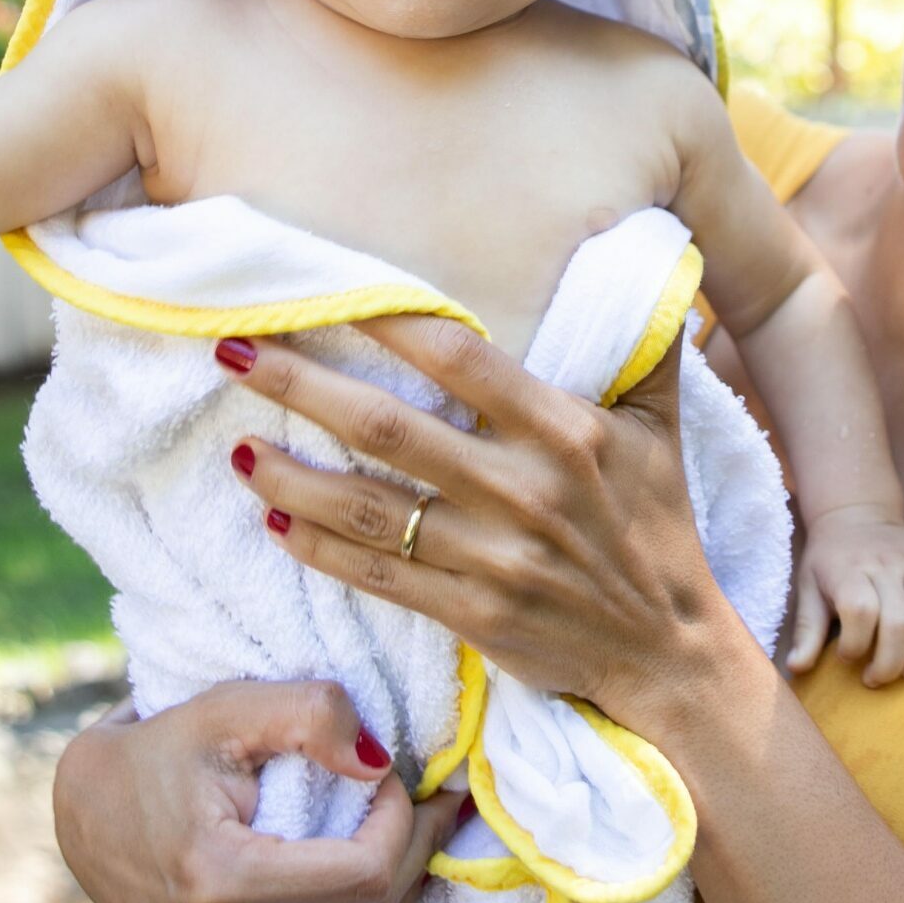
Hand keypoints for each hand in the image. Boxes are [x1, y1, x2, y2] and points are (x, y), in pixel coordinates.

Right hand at [52, 679, 465, 902]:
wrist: (84, 822)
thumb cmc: (149, 758)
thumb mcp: (219, 711)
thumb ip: (304, 714)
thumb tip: (378, 758)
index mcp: (218, 880)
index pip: (362, 874)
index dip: (401, 820)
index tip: (389, 771)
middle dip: (415, 850)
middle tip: (436, 794)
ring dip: (397, 880)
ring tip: (416, 822)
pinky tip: (377, 857)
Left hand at [218, 320, 756, 730]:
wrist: (668, 653)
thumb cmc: (659, 525)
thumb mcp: (663, 427)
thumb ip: (647, 343)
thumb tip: (649, 249)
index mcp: (568, 431)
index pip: (463, 359)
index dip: (389, 322)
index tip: (328, 292)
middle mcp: (526, 490)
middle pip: (389, 428)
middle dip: (303, 386)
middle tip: (235, 350)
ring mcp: (494, 558)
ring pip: (368, 509)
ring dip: (291, 475)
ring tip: (237, 446)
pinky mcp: (473, 616)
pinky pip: (378, 576)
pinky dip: (319, 548)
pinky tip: (273, 519)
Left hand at [783, 505, 903, 686]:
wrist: (855, 514)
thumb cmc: (829, 561)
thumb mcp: (808, 589)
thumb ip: (807, 630)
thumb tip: (796, 668)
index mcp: (848, 571)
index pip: (860, 612)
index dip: (855, 646)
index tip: (846, 658)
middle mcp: (885, 564)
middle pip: (899, 621)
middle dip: (890, 663)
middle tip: (878, 678)